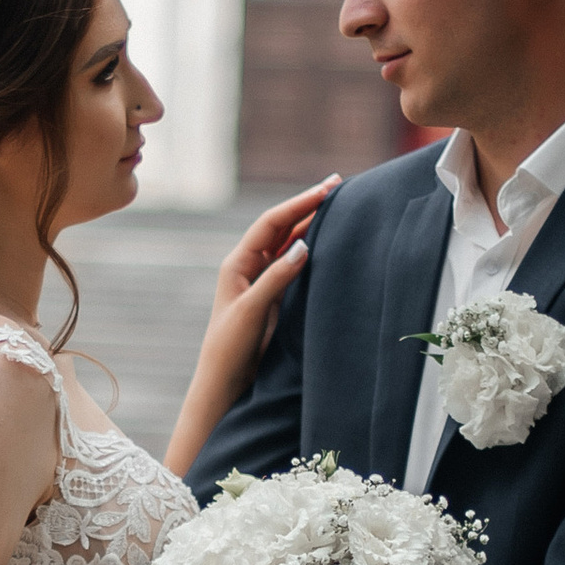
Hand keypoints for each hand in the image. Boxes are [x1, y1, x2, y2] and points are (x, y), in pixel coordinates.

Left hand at [195, 180, 336, 407]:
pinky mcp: (275, 295)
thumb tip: (304, 246)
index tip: (326, 189)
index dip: (299, 204)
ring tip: (338, 205)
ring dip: (312, 223)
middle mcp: (250, 266)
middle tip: (337, 184)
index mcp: (238, 262)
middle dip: (308, 205)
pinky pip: (295, 264)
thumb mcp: (252, 310)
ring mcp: (263, 279)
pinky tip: (329, 240)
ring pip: (290, 243)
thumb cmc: (230, 346)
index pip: (272, 224)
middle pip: (282, 227)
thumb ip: (277, 278)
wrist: (226, 380)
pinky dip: (313, 248)